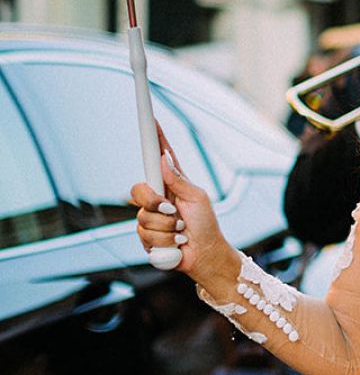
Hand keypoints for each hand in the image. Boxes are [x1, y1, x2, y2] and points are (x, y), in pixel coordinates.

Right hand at [132, 139, 229, 276]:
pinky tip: (174, 243)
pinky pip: (144, 234)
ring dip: (166, 228)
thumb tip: (164, 158)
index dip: (154, 139)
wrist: (204, 255)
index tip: (150, 119)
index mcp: (172, 183)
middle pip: (137, 190)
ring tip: (181, 231)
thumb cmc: (206, 225)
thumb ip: (179, 180)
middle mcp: (159, 197)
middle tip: (173, 212)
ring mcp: (150, 216)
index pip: (158, 157)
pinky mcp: (146, 235)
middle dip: (155, 204)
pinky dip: (163, 241)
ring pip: (142, 216)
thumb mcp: (198, 199)